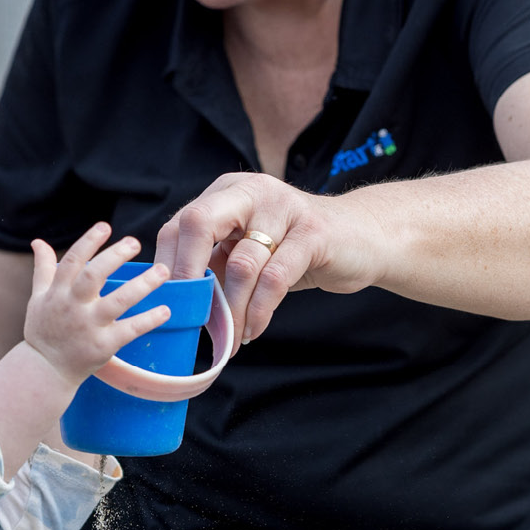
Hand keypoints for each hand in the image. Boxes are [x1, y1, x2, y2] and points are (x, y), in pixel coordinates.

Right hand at [20, 223, 170, 383]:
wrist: (45, 370)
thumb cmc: (43, 330)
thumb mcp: (37, 298)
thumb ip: (43, 268)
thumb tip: (38, 241)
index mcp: (58, 292)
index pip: (72, 261)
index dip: (88, 243)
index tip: (105, 226)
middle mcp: (73, 307)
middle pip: (93, 276)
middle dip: (115, 257)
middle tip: (135, 242)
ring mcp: (89, 327)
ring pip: (118, 301)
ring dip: (142, 285)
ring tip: (163, 270)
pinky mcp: (103, 346)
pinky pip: (129, 330)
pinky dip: (148, 320)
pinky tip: (166, 310)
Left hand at [154, 173, 379, 342]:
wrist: (362, 238)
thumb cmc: (294, 250)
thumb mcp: (248, 251)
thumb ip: (215, 265)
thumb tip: (176, 303)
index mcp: (227, 193)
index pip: (181, 222)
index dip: (167, 264)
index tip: (167, 302)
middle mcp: (251, 192)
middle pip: (199, 223)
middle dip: (187, 274)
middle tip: (188, 316)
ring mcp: (284, 208)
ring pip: (241, 263)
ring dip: (232, 309)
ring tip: (231, 336)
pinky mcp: (313, 232)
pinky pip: (275, 278)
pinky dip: (260, 310)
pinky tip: (254, 329)